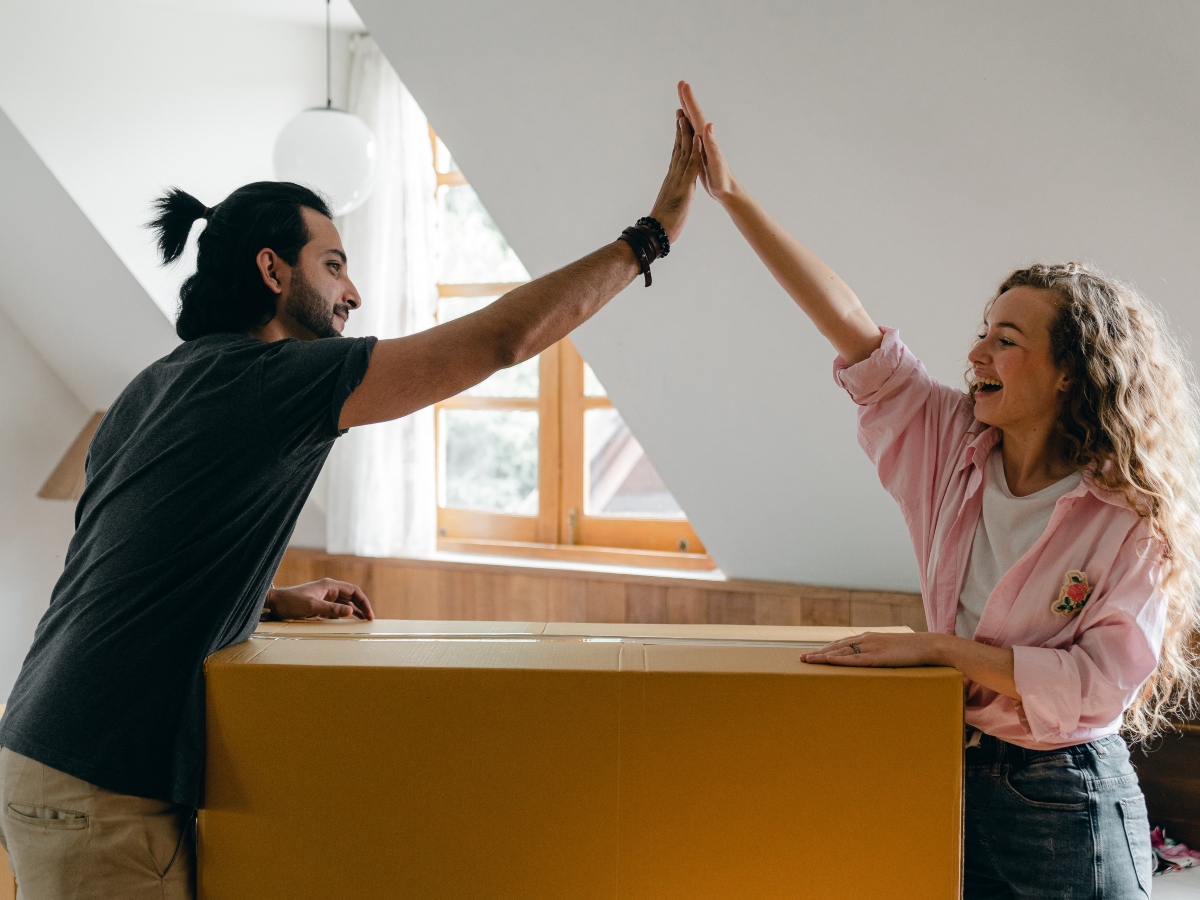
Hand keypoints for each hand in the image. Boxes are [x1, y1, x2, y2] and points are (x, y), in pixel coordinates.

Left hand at [264, 578, 374, 620]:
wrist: (275, 603)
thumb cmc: (291, 602)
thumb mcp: (313, 606)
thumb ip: (332, 609)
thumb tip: (351, 611)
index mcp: (330, 586)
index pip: (354, 591)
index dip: (364, 602)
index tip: (369, 614)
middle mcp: (329, 590)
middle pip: (351, 597)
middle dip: (361, 607)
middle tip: (369, 620)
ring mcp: (324, 597)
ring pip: (344, 604)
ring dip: (354, 612)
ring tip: (362, 622)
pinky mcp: (319, 605)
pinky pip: (335, 610)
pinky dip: (343, 616)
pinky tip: (347, 622)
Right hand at [647, 107, 703, 243]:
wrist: (656, 235)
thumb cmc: (661, 225)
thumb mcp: (668, 205)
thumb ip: (669, 196)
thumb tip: (668, 194)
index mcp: (671, 180)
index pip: (675, 155)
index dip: (678, 139)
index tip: (679, 124)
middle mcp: (673, 176)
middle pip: (678, 148)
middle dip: (680, 129)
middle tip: (680, 110)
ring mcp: (678, 180)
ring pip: (683, 152)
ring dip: (686, 133)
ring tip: (686, 115)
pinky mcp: (684, 187)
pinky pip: (691, 166)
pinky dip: (695, 151)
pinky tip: (697, 137)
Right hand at [677, 80, 737, 202]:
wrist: (727, 190)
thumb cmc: (722, 179)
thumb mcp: (716, 162)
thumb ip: (712, 144)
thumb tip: (709, 125)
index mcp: (706, 139)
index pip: (696, 115)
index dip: (689, 100)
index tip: (683, 84)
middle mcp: (704, 138)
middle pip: (694, 115)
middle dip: (687, 100)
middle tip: (681, 84)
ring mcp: (702, 145)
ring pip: (692, 124)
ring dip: (686, 111)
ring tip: (681, 101)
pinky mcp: (700, 152)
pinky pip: (691, 135)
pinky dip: (687, 127)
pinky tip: (685, 126)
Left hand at [801, 631, 947, 667]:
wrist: (927, 645)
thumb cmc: (910, 651)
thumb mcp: (889, 650)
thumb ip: (877, 653)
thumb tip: (869, 662)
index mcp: (868, 638)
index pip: (841, 643)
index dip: (825, 649)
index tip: (812, 653)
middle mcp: (866, 640)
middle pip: (836, 646)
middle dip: (818, 652)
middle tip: (802, 659)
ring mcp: (871, 647)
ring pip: (841, 652)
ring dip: (823, 656)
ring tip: (808, 660)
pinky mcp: (877, 657)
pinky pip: (855, 659)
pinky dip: (840, 660)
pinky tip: (829, 661)